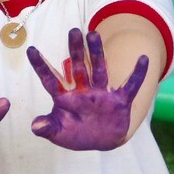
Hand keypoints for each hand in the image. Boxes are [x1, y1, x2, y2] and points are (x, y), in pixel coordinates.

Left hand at [26, 27, 148, 151]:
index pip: (51, 80)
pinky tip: (143, 59)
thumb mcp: (59, 134)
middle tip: (73, 30)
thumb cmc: (76, 135)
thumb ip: (48, 128)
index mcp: (66, 99)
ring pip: (100, 70)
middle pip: (78, 68)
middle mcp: (83, 91)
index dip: (40, 66)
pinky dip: (138, 74)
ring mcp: (102, 94)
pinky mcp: (120, 101)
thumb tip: (35, 125)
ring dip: (98, 53)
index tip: (30, 50)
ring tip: (94, 34)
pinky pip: (130, 86)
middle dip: (76, 50)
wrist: (101, 142)